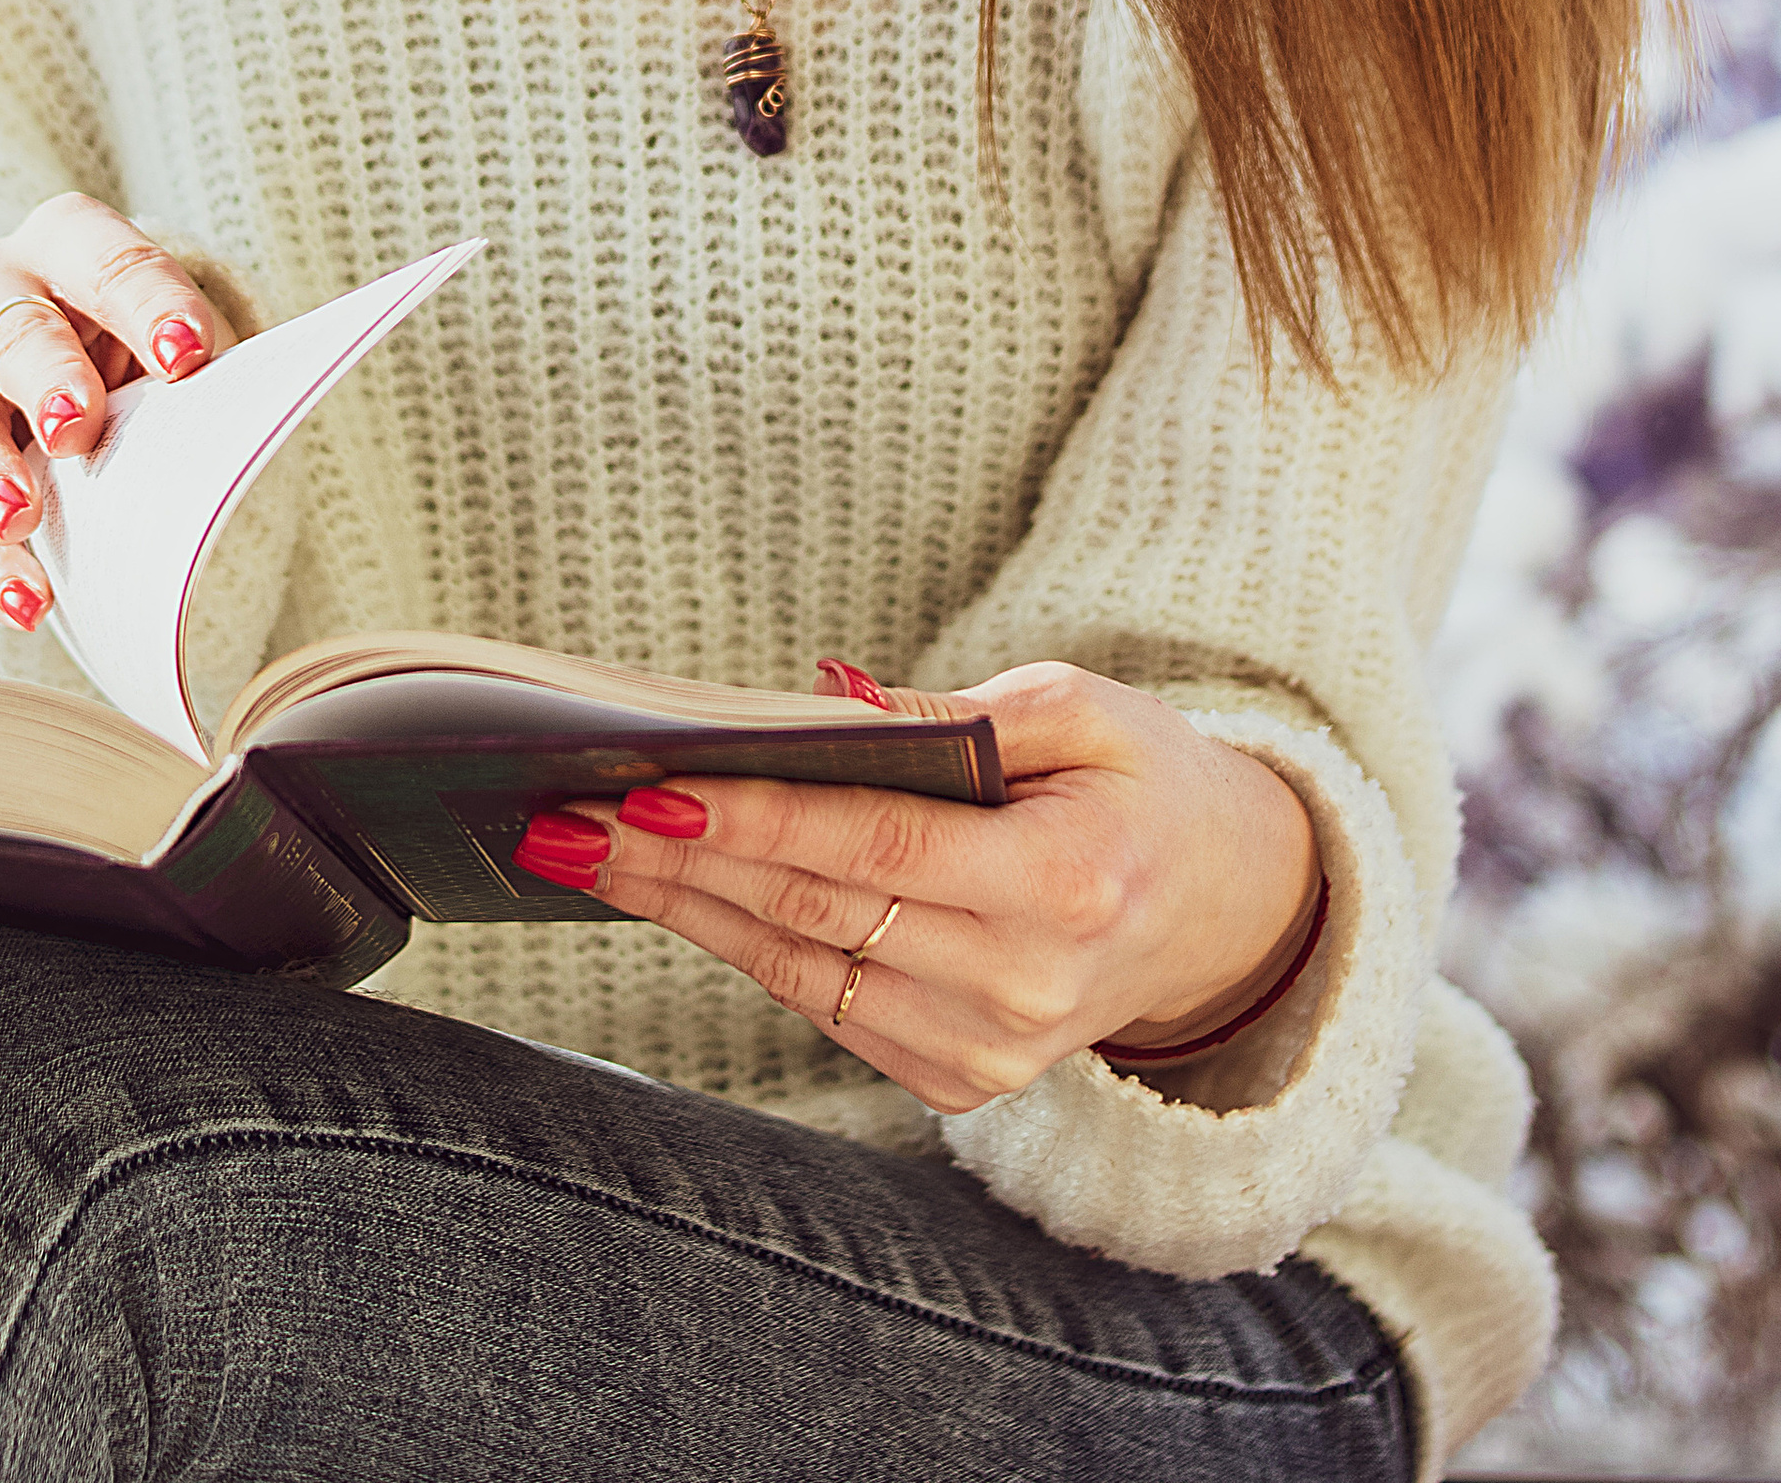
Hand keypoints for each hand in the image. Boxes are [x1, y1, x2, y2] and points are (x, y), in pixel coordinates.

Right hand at [0, 192, 236, 635]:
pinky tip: (25, 600)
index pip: (111, 264)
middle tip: (77, 428)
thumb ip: (194, 370)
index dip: (150, 307)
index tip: (191, 357)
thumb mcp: (164, 337)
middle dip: (47, 378)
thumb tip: (254, 427)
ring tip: (21, 521)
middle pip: (17, 329)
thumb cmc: (126, 345)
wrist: (49, 369)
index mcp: (68, 239)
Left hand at [515, 661, 1322, 1114]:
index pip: (879, 848)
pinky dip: (740, 945)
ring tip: (577, 850)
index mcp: (1069, 883)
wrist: (1220, 915)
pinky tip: (668, 895)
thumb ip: (958, 710)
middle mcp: (1025, 986)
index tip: (648, 792)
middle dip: (677, 865)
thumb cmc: (1141, 783)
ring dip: (680, 910)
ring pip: (800, 969)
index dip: (758, 823)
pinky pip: (823, 1002)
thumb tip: (823, 700)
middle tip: (560, 815)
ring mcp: (988, 1051)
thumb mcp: (1084, 711)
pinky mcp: (958, 1080)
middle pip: (816, 915)